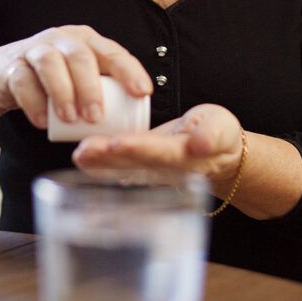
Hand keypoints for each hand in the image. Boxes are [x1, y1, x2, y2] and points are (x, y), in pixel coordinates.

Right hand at [0, 25, 152, 129]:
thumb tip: (137, 124)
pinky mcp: (12, 66)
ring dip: (62, 93)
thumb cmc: (56, 80)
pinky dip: (33, 102)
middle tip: (96, 117)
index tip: (142, 93)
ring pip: (50, 64)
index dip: (129, 71)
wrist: (4, 73)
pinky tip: (42, 122)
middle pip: (80, 57)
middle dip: (90, 87)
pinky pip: (22, 81)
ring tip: (71, 119)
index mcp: (87, 41)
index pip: (113, 52)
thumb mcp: (82, 77)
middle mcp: (62, 40)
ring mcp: (35, 50)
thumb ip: (105, 90)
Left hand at [71, 104, 244, 186]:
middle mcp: (163, 169)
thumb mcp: (222, 129)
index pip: (158, 152)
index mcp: (183, 156)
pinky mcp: (143, 168)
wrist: (220, 156)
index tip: (118, 143)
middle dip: (108, 156)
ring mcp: (151, 171)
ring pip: (122, 166)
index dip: (138, 148)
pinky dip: (100, 166)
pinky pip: (119, 168)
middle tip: (85, 149)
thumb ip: (211, 135)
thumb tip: (201, 143)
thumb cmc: (220, 136)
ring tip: (79, 154)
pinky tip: (82, 159)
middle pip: (133, 163)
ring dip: (99, 162)